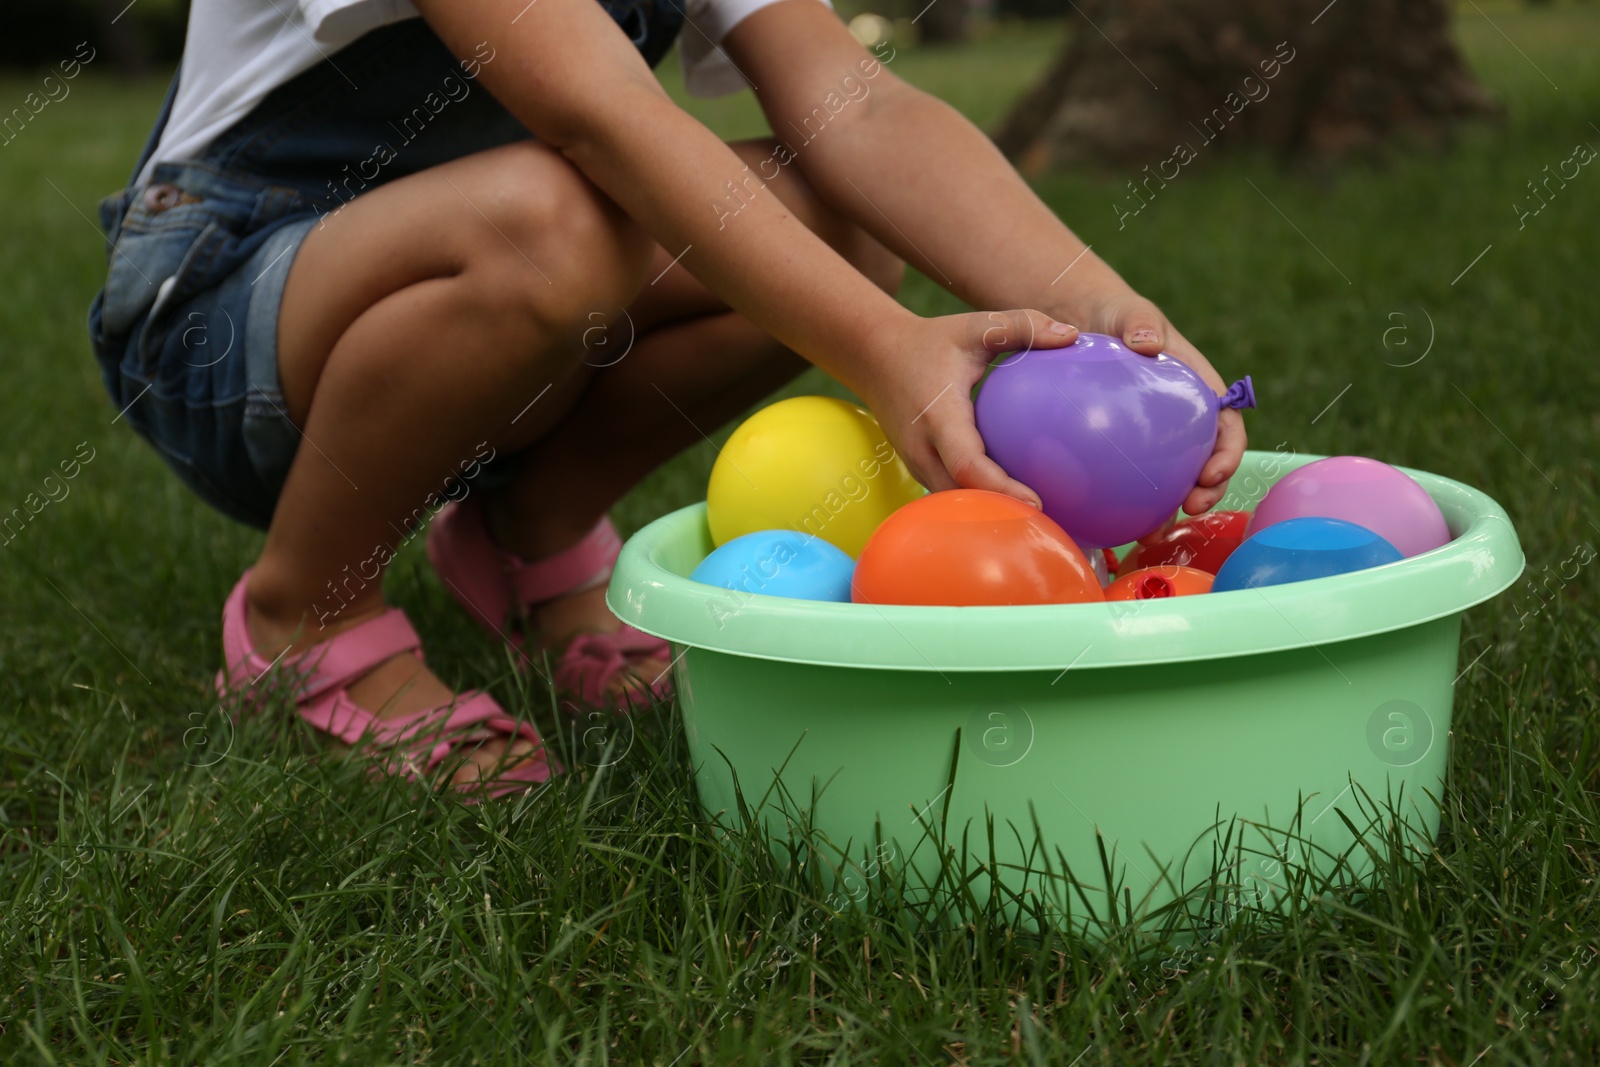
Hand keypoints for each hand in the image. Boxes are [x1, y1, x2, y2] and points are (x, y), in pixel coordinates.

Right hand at [855, 309, 1079, 506]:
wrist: (874, 356)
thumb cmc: (931, 341)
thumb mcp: (975, 325)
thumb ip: (1023, 326)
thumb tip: (1073, 336)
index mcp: (939, 418)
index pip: (968, 465)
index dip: (1001, 488)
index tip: (1036, 502)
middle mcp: (923, 449)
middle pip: (963, 497)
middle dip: (1001, 514)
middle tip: (1048, 524)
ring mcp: (917, 464)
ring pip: (955, 502)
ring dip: (991, 513)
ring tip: (1036, 524)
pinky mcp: (920, 469)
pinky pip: (952, 493)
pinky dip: (980, 502)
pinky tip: (1015, 505)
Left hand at [1073, 292, 1247, 530]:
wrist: (1085, 325)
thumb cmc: (1117, 317)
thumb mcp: (1131, 313)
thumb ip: (1140, 323)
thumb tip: (1146, 342)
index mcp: (1201, 390)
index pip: (1228, 426)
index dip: (1229, 453)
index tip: (1213, 472)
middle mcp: (1187, 420)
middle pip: (1210, 462)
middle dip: (1209, 490)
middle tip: (1191, 507)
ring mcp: (1161, 438)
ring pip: (1175, 480)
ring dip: (1171, 511)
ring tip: (1153, 534)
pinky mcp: (1132, 449)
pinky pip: (1137, 480)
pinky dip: (1133, 504)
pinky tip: (1114, 525)